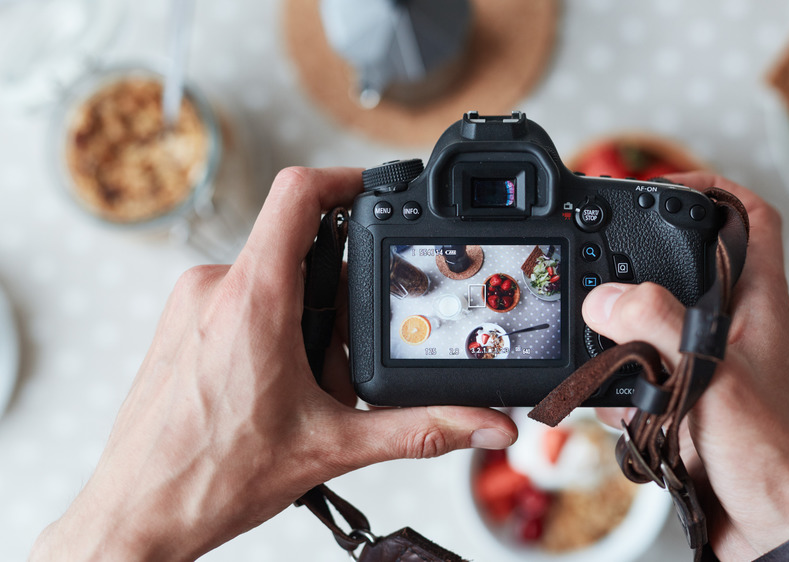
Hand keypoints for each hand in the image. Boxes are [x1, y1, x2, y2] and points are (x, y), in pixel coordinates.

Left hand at [30, 167, 516, 561]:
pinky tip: (273, 389)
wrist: (138, 515)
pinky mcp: (177, 325)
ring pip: (270, 280)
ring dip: (305, 321)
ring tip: (304, 388)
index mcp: (254, 299)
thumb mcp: (332, 447)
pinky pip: (238, 301)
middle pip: (298, 250)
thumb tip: (482, 425)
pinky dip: (271, 332)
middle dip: (338, 297)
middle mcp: (214, 288)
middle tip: (344, 360)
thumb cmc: (209, 480)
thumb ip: (420, 428)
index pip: (299, 194)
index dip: (345, 177)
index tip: (375, 188)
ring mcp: (190, 305)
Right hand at [585, 173, 788, 559]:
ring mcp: (710, 370)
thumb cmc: (776, 458)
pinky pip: (641, 383)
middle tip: (601, 272)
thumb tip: (607, 296)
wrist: (779, 533)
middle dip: (640, 269)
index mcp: (758, 307)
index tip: (666, 185)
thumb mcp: (714, 379)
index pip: (752, 220)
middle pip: (687, 270)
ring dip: (621, 342)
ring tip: (603, 356)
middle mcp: (735, 331)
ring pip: (653, 330)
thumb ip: (660, 328)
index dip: (715, 188)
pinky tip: (618, 411)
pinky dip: (620, 393)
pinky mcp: (688, 409)